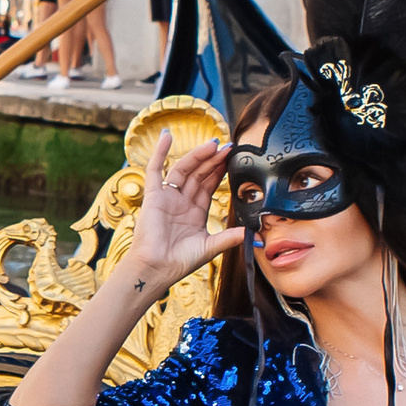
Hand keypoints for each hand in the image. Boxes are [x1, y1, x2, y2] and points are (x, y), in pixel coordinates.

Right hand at [121, 123, 242, 290]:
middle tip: (227, 146)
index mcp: (194, 212)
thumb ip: (229, 237)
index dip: (220, 170)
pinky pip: (154, 169)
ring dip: (197, 155)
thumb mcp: (210, 247)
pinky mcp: (153, 195)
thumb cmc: (180, 261)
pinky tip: (166, 136)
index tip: (232, 157)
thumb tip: (252, 234)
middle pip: (199, 173)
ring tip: (212, 144)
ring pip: (183, 169)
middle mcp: (181, 202)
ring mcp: (167, 197)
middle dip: (213, 160)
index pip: (209, 185)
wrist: (157, 268)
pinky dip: (159, 152)